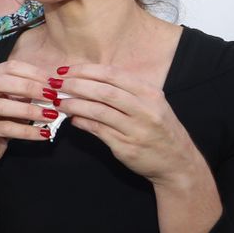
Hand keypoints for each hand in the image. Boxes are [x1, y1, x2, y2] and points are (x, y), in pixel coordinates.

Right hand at [0, 58, 58, 163]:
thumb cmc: (1, 119)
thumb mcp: (14, 101)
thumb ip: (27, 92)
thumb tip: (54, 85)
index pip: (9, 67)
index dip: (33, 73)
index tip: (53, 82)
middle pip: (0, 82)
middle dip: (29, 87)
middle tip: (52, 96)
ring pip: (1, 106)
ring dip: (29, 110)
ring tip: (50, 115)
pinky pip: (5, 128)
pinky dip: (27, 131)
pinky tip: (44, 133)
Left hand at [55, 63, 208, 189]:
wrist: (177, 162)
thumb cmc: (158, 129)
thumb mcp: (149, 105)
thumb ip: (122, 92)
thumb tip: (85, 82)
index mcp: (150, 93)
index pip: (113, 74)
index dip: (85, 70)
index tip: (65, 69)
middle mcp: (145, 109)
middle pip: (104, 91)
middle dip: (75, 85)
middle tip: (55, 84)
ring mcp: (136, 129)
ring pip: (98, 111)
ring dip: (74, 104)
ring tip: (58, 102)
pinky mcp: (126, 147)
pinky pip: (98, 130)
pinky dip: (82, 122)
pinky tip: (72, 119)